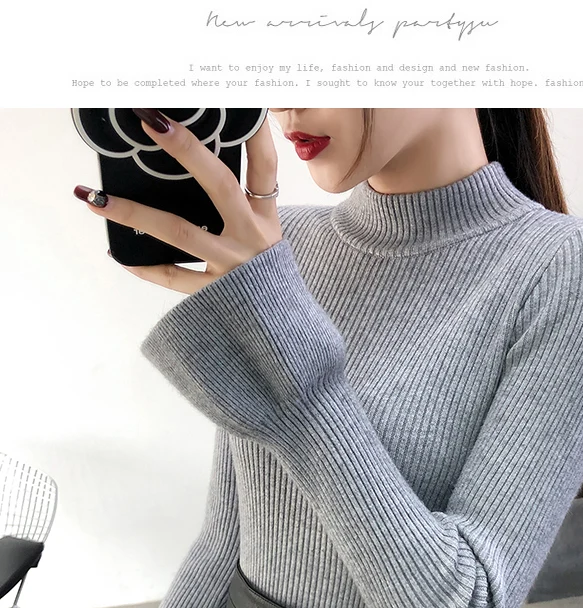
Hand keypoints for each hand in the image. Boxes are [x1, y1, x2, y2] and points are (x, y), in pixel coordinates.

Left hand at [73, 109, 282, 293]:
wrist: (280, 324)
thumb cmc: (269, 275)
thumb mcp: (267, 235)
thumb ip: (244, 205)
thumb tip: (201, 167)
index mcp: (265, 218)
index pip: (264, 167)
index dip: (253, 134)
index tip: (236, 103)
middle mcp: (250, 236)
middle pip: (219, 185)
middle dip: (187, 151)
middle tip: (150, 124)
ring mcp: (231, 264)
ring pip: (180, 233)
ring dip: (135, 213)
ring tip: (96, 198)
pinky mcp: (214, 292)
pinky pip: (174, 278)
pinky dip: (145, 267)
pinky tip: (119, 253)